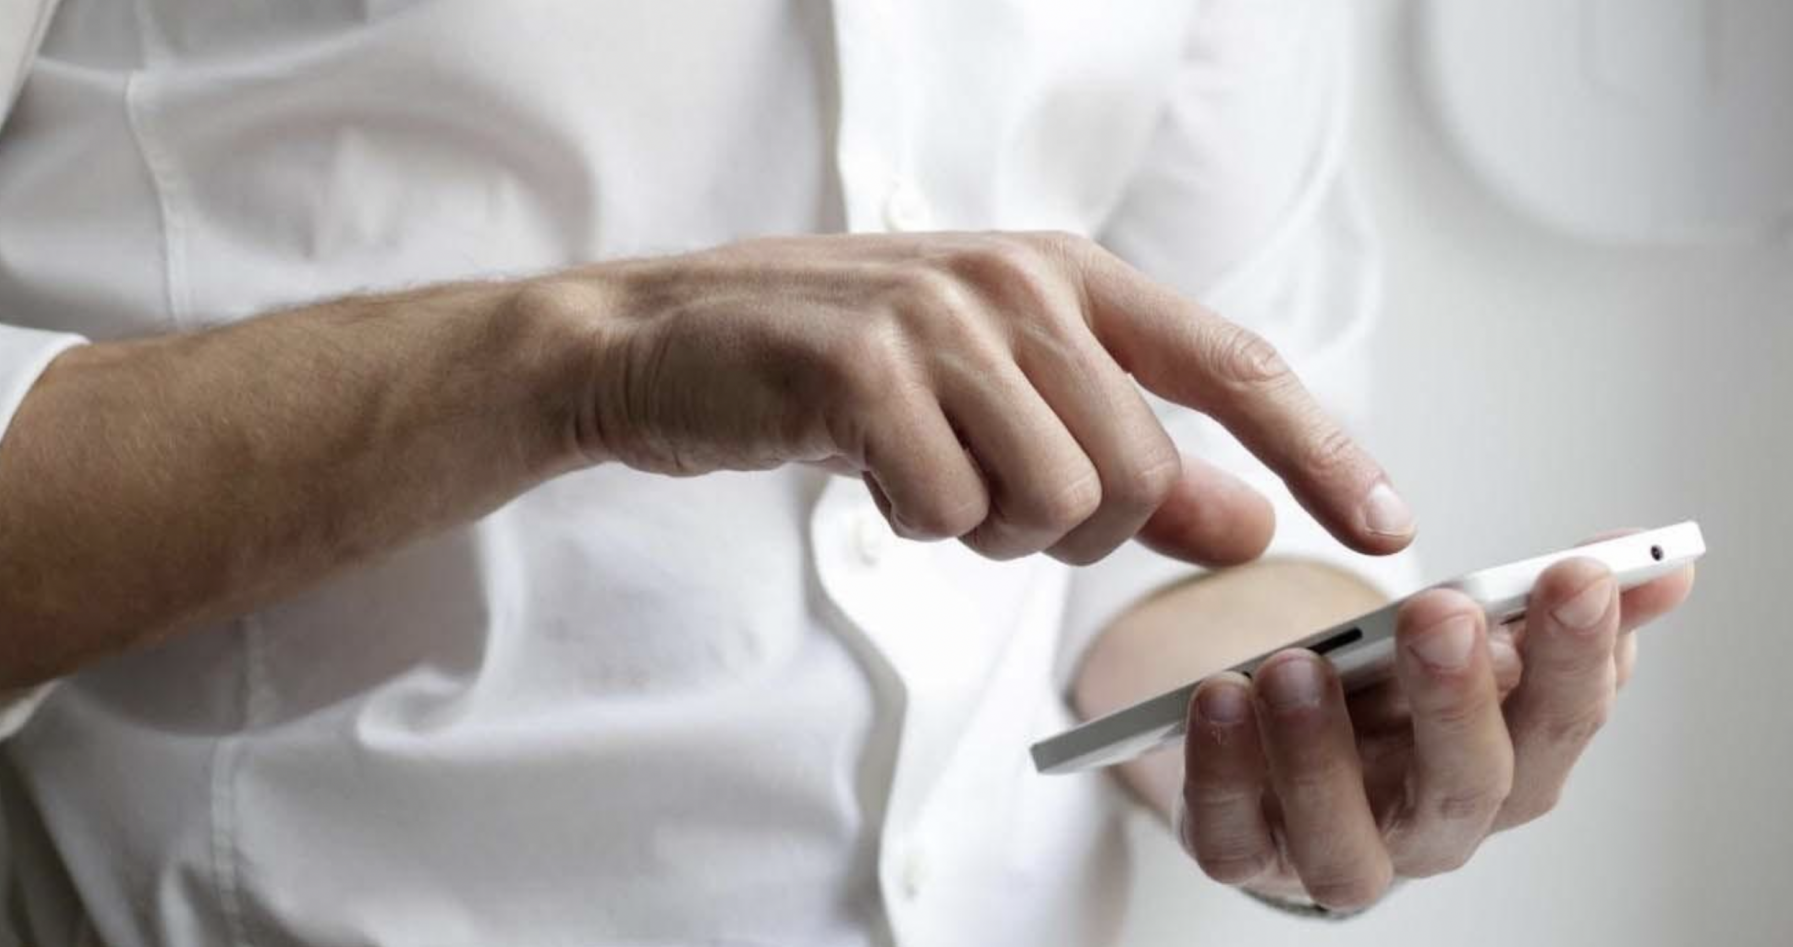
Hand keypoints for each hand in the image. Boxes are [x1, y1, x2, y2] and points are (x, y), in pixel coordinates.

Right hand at [540, 232, 1414, 564]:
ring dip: (987, 529)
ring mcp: (939, 317)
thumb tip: (1248, 524)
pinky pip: (949, 510)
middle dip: (1072, 527)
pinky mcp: (863, 368)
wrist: (664, 341)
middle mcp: (1018, 282)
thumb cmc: (839, 372)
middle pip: (1137, 471)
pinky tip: (866, 471)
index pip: (1232, 366)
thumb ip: (1129, 459)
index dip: (1320, 450)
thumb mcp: (996, 401)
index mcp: (1066, 275)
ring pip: (1053, 500)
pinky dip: (914, 523)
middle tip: (984, 496)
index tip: (1387, 527)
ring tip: (921, 473)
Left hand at [1172, 534, 1696, 910]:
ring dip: (1321, 753)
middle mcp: (1433, 825)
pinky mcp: (1246, 854)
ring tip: (1296, 665)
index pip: (1563, 721)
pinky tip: (1218, 698)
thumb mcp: (1470, 639)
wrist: (1285, 746)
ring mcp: (1338, 851)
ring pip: (1345, 842)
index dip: (1579, 656)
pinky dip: (1221, 774)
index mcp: (1508, 766)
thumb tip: (1665, 562)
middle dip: (1458, 700)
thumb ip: (1551, 604)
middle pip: (1465, 787)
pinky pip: (1231, 839)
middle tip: (1440, 614)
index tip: (1577, 575)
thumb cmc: (1391, 696)